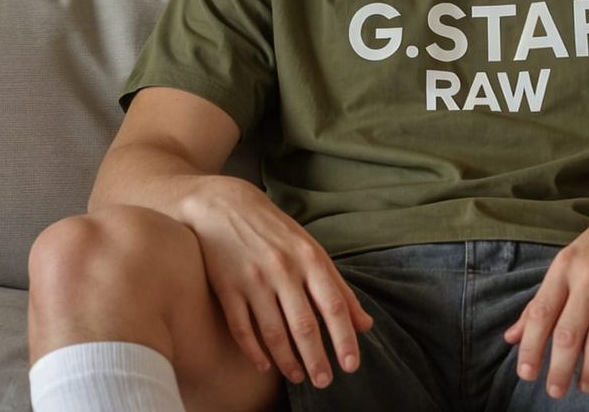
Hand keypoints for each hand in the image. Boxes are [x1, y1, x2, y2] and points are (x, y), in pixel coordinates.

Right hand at [181, 177, 374, 389]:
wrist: (223, 205)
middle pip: (304, 324)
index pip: (333, 305)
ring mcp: (252, 279)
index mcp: (309, 259)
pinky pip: (241, 328)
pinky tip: (265, 366)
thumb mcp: (311, 250)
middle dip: (317, 358)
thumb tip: (365, 324)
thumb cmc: (275, 231)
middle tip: (324, 382)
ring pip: (273, 331)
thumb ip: (338, 287)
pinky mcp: (226, 287)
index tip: (352, 365)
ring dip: (288, 360)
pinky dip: (254, 351)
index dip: (344, 338)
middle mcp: (282, 270)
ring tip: (299, 377)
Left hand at [502, 182, 588, 397]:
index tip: (525, 374)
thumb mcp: (572, 260)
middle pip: (568, 333)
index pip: (541, 314)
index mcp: (566, 266)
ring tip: (586, 388)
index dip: (531, 348)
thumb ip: (543, 299)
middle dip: (558, 368)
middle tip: (554, 392)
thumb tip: (512, 336)